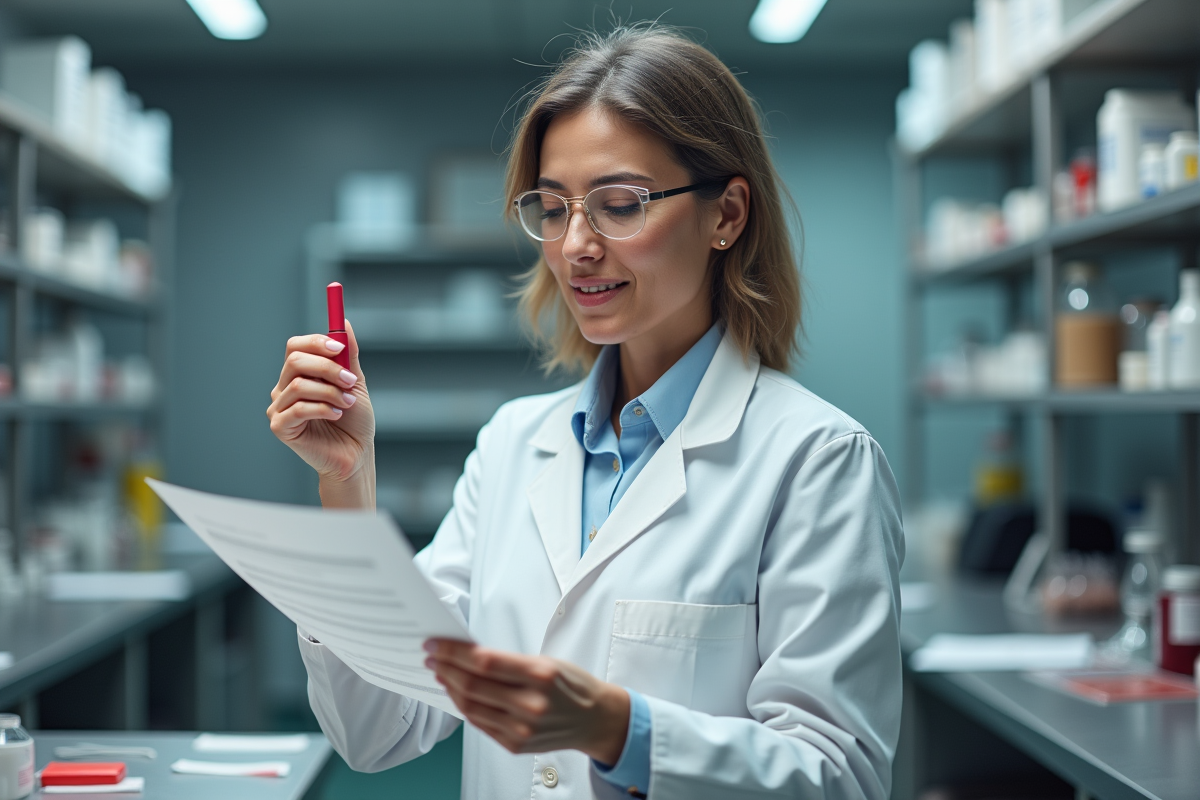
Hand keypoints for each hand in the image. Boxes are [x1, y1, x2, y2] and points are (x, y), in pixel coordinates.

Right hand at [266, 320, 374, 489]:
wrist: (357, 454)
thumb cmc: (355, 421)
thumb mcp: (354, 383)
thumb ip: (348, 355)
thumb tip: (344, 323)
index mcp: (299, 375)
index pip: (295, 347)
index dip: (316, 342)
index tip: (339, 348)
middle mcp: (284, 388)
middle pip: (295, 361)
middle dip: (327, 368)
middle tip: (350, 381)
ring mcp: (279, 408)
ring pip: (299, 385)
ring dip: (331, 392)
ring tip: (347, 403)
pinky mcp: (280, 427)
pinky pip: (298, 409)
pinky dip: (323, 409)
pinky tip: (337, 415)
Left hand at [425, 639, 629, 764]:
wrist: (595, 719)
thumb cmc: (572, 686)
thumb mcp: (546, 662)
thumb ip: (508, 661)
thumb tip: (467, 655)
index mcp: (540, 675)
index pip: (484, 662)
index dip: (454, 652)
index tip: (437, 644)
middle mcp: (531, 704)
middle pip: (472, 685)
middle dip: (446, 668)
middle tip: (432, 656)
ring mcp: (522, 729)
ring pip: (471, 706)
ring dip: (450, 688)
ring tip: (442, 673)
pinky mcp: (516, 745)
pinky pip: (480, 724)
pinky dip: (465, 707)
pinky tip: (459, 694)